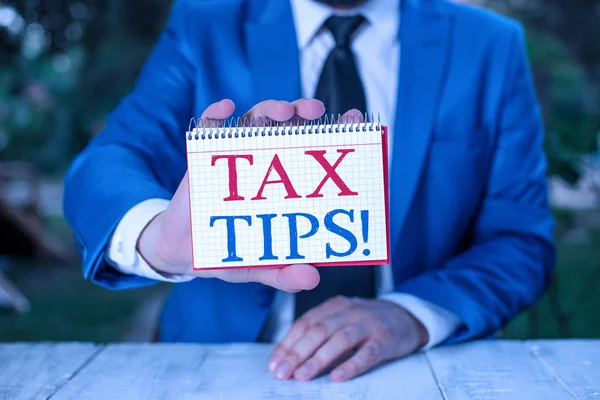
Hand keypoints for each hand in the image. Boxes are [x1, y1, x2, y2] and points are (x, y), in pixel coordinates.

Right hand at [137, 98, 359, 291]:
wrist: (187, 253)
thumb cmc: (230, 252)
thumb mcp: (261, 265)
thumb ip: (284, 273)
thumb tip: (312, 278)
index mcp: (282, 184)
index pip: (312, 150)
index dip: (334, 133)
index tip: (354, 120)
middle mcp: (262, 164)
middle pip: (285, 128)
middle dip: (302, 112)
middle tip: (315, 111)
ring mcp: (233, 160)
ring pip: (253, 123)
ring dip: (268, 110)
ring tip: (282, 111)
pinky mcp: (202, 160)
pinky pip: (207, 131)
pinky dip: (214, 117)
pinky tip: (225, 108)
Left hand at [267, 296, 428, 381]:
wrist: (407, 317)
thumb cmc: (368, 322)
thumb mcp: (343, 319)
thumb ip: (320, 332)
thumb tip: (289, 357)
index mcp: (335, 306)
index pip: (305, 322)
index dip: (287, 343)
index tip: (274, 363)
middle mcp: (350, 311)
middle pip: (318, 330)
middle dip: (297, 353)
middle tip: (282, 373)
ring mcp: (368, 324)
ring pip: (339, 340)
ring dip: (318, 359)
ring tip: (302, 376)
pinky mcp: (385, 340)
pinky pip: (367, 353)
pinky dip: (351, 365)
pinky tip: (337, 377)